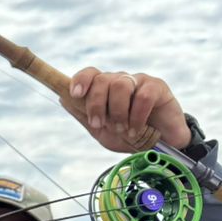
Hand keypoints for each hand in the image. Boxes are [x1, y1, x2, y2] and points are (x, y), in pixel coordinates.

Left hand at [66, 68, 191, 150]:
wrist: (159, 147)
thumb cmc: (128, 136)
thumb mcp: (101, 130)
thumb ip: (84, 115)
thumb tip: (62, 98)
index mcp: (105, 88)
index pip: (90, 73)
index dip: (80, 80)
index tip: (76, 95)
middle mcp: (120, 81)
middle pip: (102, 80)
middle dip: (96, 105)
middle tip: (100, 125)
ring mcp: (139, 82)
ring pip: (121, 85)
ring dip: (117, 111)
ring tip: (122, 130)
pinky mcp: (158, 87)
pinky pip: (142, 96)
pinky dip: (136, 116)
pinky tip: (135, 130)